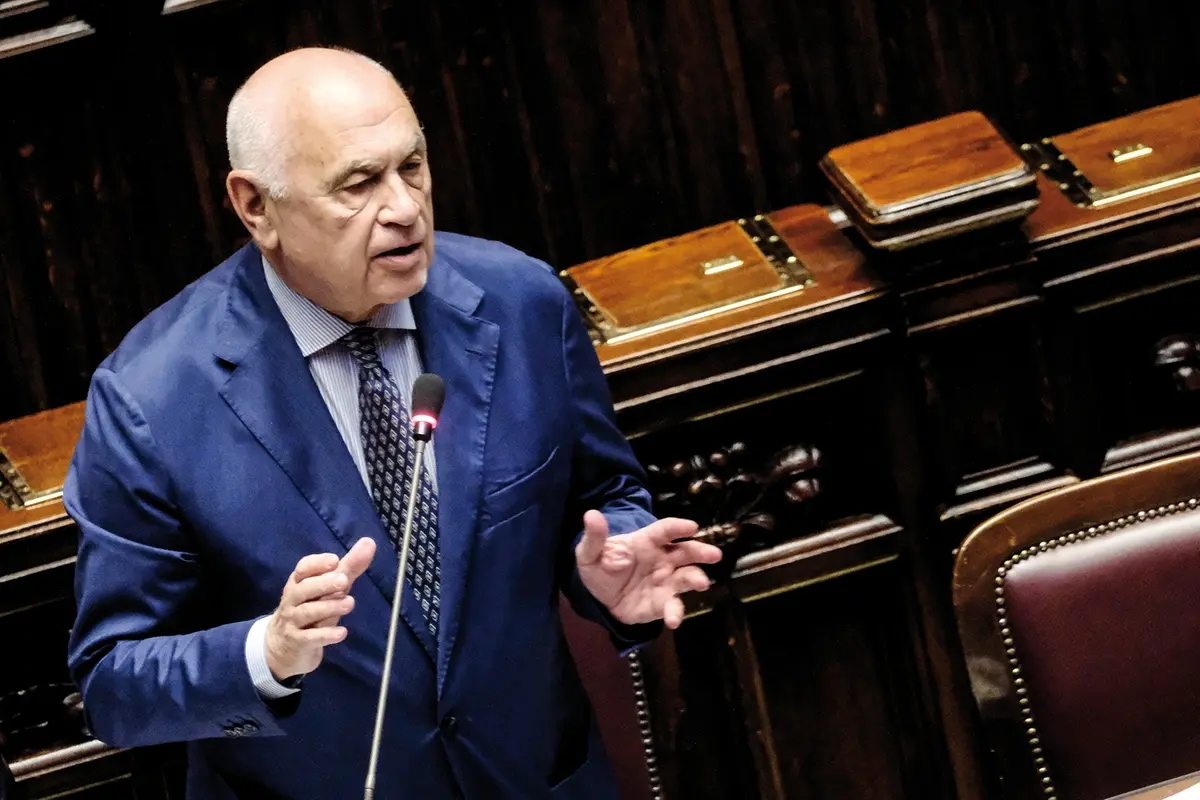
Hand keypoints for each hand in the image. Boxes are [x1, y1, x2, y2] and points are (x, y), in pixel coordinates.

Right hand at [265, 537, 375, 680]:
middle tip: (344, 580)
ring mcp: (293, 621)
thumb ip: (349, 567)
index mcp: (299, 582)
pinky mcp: (298, 642)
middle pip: (303, 589)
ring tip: (350, 603)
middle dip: (323, 583)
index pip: (303, 569)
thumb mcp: (330, 588)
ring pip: (307, 612)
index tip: (335, 560)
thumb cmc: (312, 609)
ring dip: (329, 607)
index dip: (317, 564)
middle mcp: (293, 599)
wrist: (284, 647)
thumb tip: (369, 542)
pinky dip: (326, 635)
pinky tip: (342, 633)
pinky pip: (310, 638)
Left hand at [575, 511, 721, 628]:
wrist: (599, 598)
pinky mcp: (663, 604)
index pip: (665, 530)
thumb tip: (591, 514)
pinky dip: (675, 612)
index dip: (678, 528)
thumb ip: (594, 536)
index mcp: (646, 541)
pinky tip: (672, 620)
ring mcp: (666, 582)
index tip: (692, 527)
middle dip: (701, 552)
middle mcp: (662, 559)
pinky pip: (673, 606)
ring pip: (687, 577)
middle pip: (686, 552)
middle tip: (715, 554)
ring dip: (696, 579)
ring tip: (702, 583)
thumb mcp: (589, 552)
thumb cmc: (600, 567)